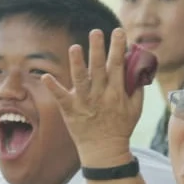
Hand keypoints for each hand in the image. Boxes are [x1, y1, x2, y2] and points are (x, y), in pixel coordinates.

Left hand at [44, 28, 141, 165]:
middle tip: (96, 32)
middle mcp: (101, 95)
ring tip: (75, 48)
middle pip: (99, 68)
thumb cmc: (121, 128)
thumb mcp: (136, 109)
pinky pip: (60, 97)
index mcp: (117, 93)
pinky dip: (53, 87)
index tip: (119, 31)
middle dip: (98, 49)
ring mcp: (84, 102)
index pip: (118, 66)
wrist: (105, 151)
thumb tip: (138, 68)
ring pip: (81, 80)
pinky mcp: (70, 110)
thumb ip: (137, 88)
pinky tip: (45, 76)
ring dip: (77, 63)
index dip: (119, 48)